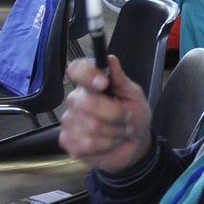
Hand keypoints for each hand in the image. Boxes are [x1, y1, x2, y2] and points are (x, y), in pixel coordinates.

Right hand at [58, 57, 153, 173]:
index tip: (103, 83)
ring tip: (121, 131)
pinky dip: (107, 144)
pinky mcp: (68, 142)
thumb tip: (111, 59)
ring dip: (115, 131)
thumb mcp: (134, 95)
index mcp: (90, 85)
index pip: (76, 70)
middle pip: (88, 103)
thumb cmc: (134, 115)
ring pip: (91, 126)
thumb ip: (121, 79)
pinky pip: (87, 144)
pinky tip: (111, 142)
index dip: (87, 75)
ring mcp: (69, 122)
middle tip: (126, 118)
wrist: (135, 143)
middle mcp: (75, 101)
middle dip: (116, 114)